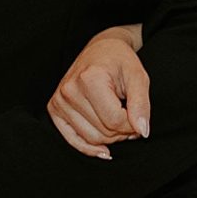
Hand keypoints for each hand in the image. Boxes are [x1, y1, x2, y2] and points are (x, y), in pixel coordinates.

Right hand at [48, 25, 149, 156]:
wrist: (100, 48)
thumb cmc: (120, 61)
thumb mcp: (137, 76)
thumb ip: (141, 103)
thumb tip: (142, 131)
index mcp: (90, 78)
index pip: (114, 120)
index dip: (131, 125)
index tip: (138, 117)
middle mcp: (70, 89)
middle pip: (102, 131)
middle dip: (121, 132)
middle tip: (130, 119)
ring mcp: (59, 100)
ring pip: (90, 138)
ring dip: (109, 138)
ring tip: (118, 122)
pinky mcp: (55, 108)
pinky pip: (72, 140)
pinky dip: (89, 148)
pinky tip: (103, 149)